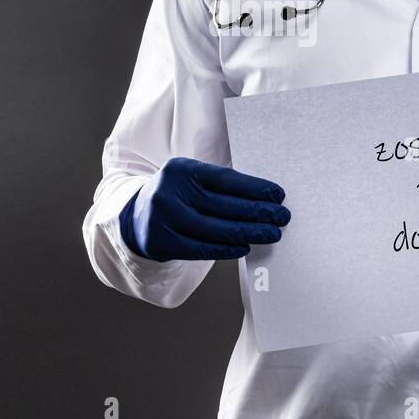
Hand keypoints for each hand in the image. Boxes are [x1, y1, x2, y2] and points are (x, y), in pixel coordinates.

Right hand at [119, 157, 290, 261]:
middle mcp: (169, 192)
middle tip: (282, 217)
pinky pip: (201, 248)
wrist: (136, 217)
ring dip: (248, 232)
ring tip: (271, 234)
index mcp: (180, 169)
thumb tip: (264, 197)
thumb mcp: (190, 181)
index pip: (224, 179)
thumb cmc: (177, 196)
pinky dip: (226, 249)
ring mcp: (162, 219)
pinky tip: (245, 246)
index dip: (253, 187)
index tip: (278, 194)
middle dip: (257, 212)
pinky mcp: (161, 243)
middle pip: (222, 205)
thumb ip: (219, 186)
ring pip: (214, 229)